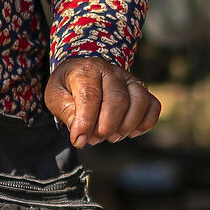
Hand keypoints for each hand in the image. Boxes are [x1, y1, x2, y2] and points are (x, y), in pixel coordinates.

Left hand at [46, 56, 161, 147]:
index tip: (79, 140)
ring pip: (140, 102)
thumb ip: (65, 112)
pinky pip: (153, 106)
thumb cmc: (68, 87)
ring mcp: (130, 80)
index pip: (90, 96)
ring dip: (126, 127)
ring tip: (111, 136)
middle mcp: (112, 71)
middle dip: (106, 128)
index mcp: (87, 70)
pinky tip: (129, 132)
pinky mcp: (142, 90)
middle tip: (94, 138)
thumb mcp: (55, 96)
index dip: (86, 122)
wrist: (83, 72)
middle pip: (118, 101)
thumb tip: (80, 133)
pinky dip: (144, 124)